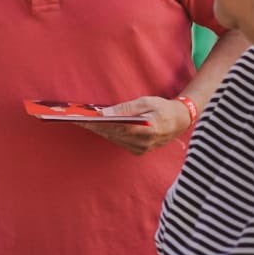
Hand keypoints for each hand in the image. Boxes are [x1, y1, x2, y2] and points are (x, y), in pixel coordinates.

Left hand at [76, 95, 190, 153]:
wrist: (179, 120)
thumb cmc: (162, 108)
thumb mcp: (145, 102)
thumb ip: (124, 109)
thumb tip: (103, 113)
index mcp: (146, 130)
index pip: (114, 127)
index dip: (95, 123)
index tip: (80, 118)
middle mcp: (142, 143)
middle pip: (110, 134)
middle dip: (92, 125)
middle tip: (74, 118)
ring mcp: (140, 149)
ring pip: (112, 138)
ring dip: (97, 129)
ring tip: (81, 120)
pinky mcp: (138, 151)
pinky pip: (118, 141)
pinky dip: (107, 133)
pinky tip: (96, 126)